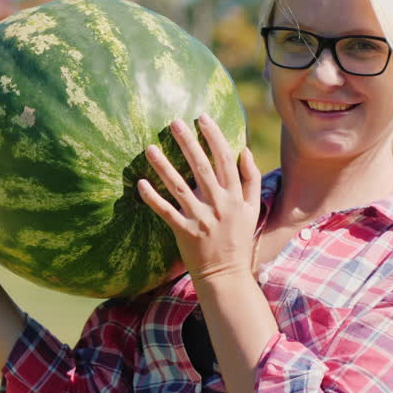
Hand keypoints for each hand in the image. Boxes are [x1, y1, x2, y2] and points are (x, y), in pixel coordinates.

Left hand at [137, 113, 261, 281]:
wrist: (227, 275)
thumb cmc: (238, 239)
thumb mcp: (252, 209)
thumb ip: (252, 179)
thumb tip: (244, 150)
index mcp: (235, 196)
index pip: (224, 159)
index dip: (214, 136)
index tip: (202, 117)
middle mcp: (219, 205)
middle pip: (202, 168)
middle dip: (188, 143)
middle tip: (174, 123)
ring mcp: (201, 219)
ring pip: (180, 187)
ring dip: (164, 167)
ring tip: (149, 148)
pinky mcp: (185, 232)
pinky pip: (166, 212)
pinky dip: (153, 198)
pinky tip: (140, 183)